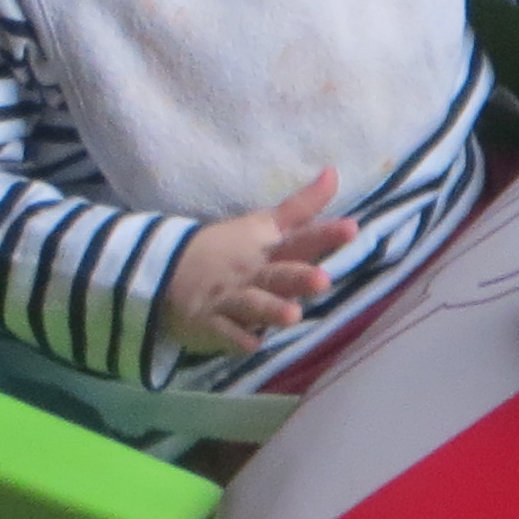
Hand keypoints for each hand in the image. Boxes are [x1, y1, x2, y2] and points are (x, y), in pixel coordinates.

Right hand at [162, 168, 358, 357]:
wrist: (168, 268)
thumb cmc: (229, 248)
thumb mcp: (265, 224)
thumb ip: (302, 205)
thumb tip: (333, 172)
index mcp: (269, 248)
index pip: (300, 239)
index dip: (324, 235)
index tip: (351, 229)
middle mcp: (253, 273)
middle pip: (278, 274)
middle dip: (299, 278)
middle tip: (323, 281)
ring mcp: (229, 298)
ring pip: (253, 305)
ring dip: (271, 310)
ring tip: (293, 316)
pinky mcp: (209, 322)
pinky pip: (224, 332)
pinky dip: (236, 339)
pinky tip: (252, 346)